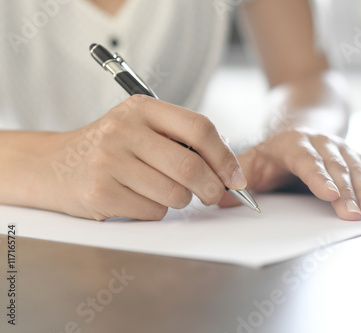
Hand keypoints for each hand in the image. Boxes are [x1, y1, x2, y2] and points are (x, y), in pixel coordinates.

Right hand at [44, 95, 246, 219]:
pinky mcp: (99, 192)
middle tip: (213, 195)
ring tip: (161, 191)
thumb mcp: (141, 128)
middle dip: (211, 187)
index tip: (236, 176)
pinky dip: (155, 211)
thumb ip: (181, 139)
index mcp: (142, 108)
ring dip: (179, 200)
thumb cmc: (110, 148)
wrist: (53, 165)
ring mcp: (109, 160)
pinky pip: (152, 211)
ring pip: (174, 193)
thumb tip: (228, 167)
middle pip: (190, 165)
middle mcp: (124, 129)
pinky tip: (136, 199)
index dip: (225, 156)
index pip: (199, 128)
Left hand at [218, 128, 360, 219]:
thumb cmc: (273, 153)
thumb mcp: (251, 161)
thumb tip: (219, 200)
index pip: (306, 160)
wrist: (300, 126)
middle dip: (346, 191)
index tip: (328, 195)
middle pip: (335, 166)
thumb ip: (238, 179)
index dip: (318, 176)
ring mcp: (340, 148)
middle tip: (353, 214)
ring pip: (355, 168)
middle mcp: (320, 143)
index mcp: (292, 143)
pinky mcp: (353, 157)